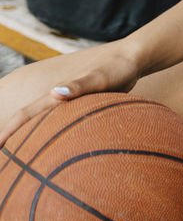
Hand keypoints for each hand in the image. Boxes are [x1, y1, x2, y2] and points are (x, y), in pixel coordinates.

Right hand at [0, 43, 141, 146]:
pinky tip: (52, 147)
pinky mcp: (80, 107)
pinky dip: (51, 134)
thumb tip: (54, 93)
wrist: (132, 59)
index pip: (25, 114)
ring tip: (21, 160)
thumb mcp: (99, 78)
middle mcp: (57, 99)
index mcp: (56, 94)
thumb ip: (78, 85)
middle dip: (12, 138)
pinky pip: (60, 124)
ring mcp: (68, 103)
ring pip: (43, 124)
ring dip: (30, 138)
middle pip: (28, 121)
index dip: (8, 131)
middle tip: (3, 160)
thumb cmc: (116, 68)